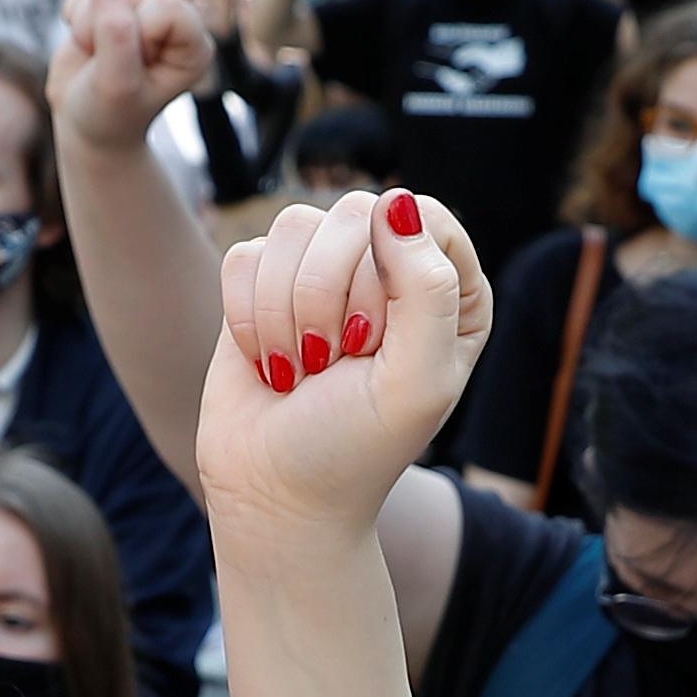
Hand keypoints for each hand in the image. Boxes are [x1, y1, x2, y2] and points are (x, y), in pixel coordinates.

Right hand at [54, 0, 215, 150]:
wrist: (87, 125)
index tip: (132, 70)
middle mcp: (173, 20)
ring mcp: (142, 7)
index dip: (136, 37)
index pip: (164, 7)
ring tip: (99, 61)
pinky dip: (75, 20)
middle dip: (105, 33)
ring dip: (87, 31)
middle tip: (110, 68)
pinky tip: (88, 45)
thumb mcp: (116, 86)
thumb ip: (116, 38)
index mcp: (192, 44)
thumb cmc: (110, 114)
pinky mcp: (113, 1)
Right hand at [196, 187, 486, 540]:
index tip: (375, 339)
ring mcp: (324, 272)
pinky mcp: (263, 283)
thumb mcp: (417, 382)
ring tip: (301, 368)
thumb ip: (427, 289)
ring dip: (286, 310)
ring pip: (294, 226)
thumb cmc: (356, 448)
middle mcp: (391, 271)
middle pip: (356, 213)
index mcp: (450, 292)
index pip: (424, 217)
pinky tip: (269, 362)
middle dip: (331, 295)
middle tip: (335, 363)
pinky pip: (245, 254)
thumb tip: (395, 202)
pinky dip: (248, 316)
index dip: (389, 270)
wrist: (275, 495)